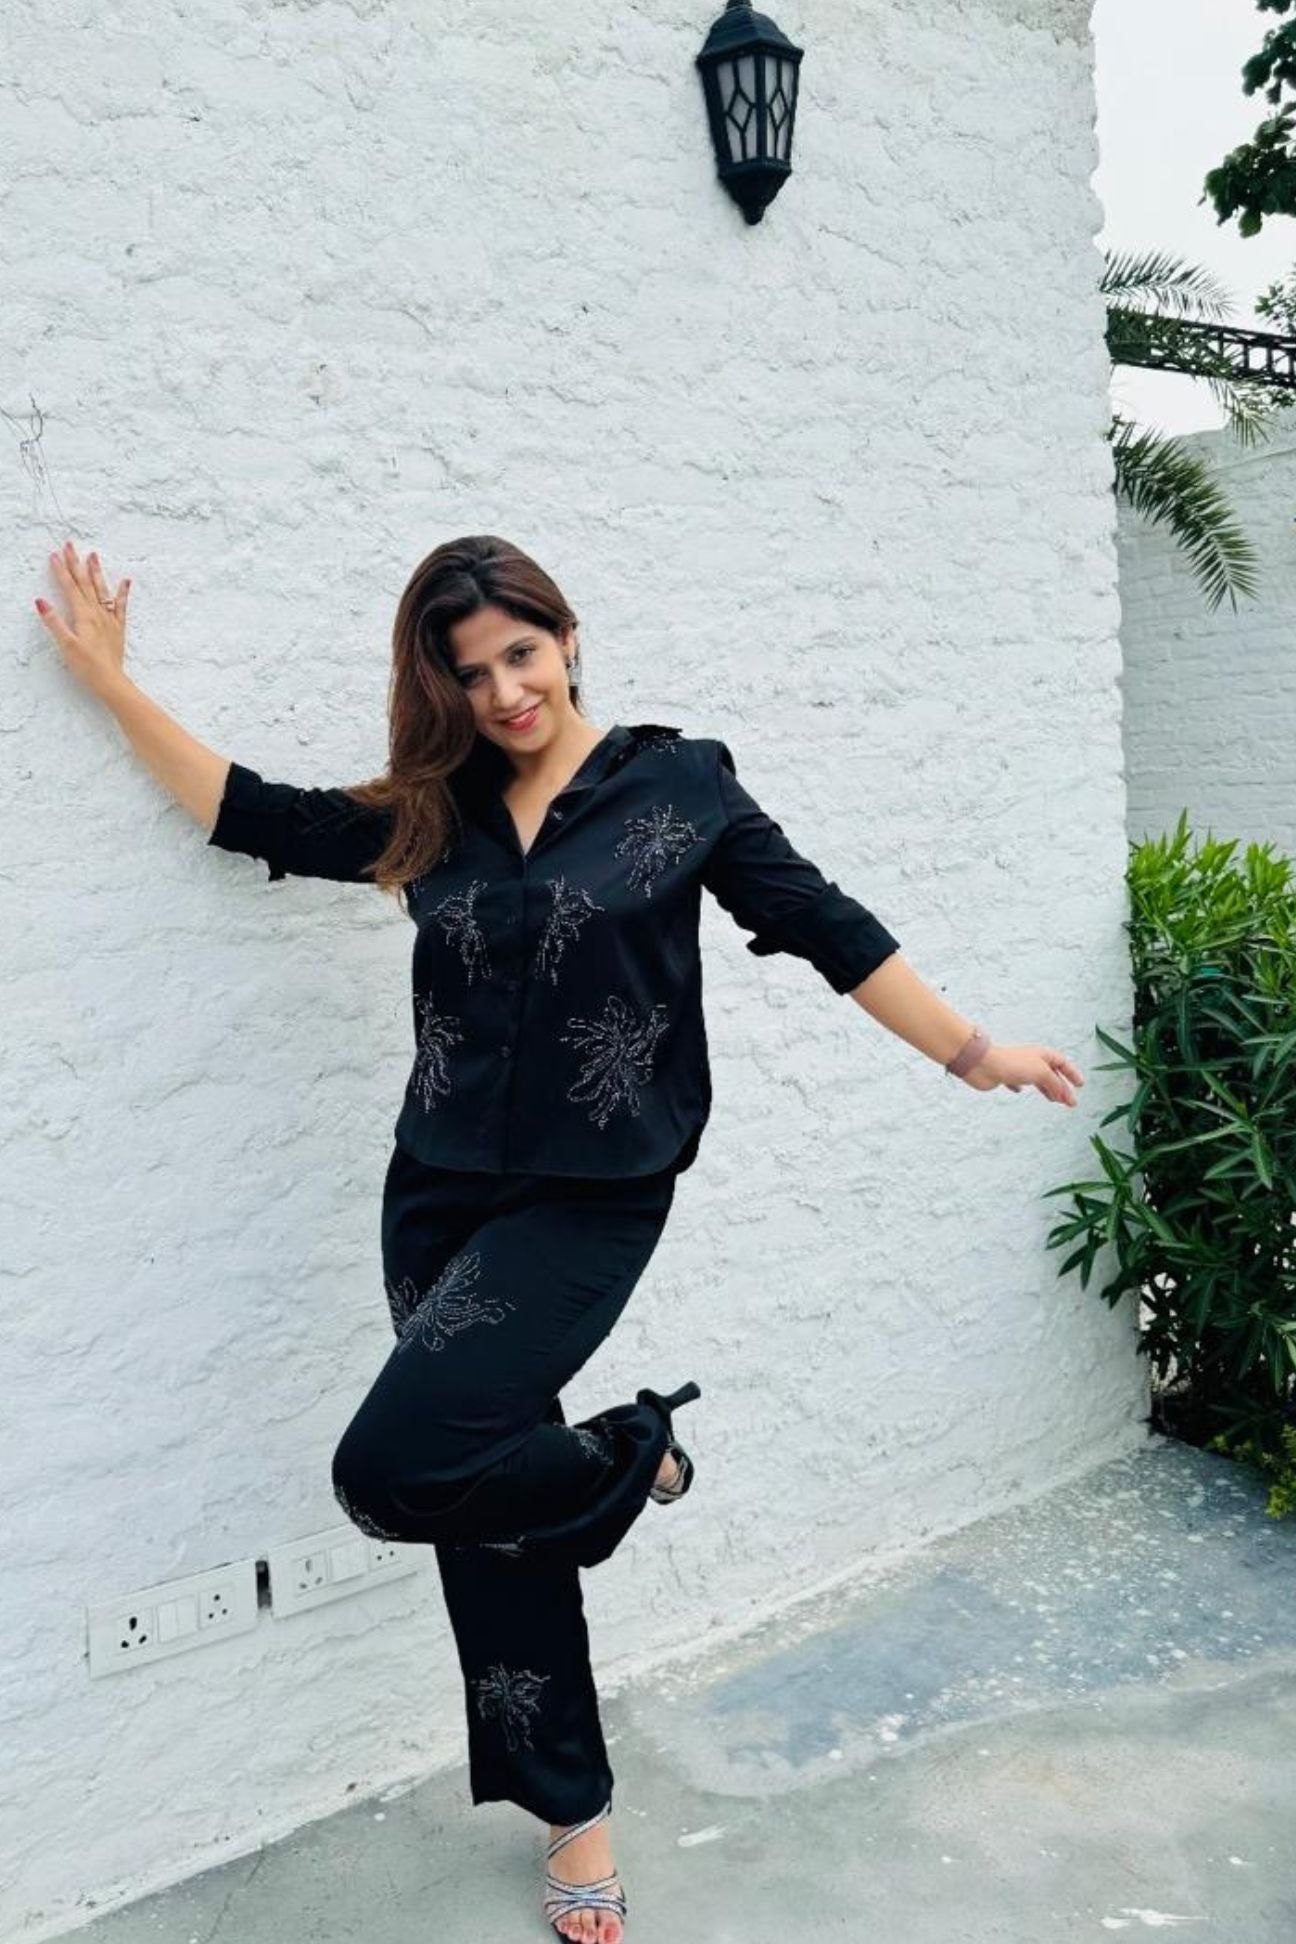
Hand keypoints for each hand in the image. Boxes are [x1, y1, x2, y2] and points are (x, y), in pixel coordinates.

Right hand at [35, 539, 131, 697]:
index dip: (61, 570)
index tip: (54, 554)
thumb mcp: (66, 645)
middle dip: (76, 563)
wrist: (111, 681)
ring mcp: (109, 619)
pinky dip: (122, 592)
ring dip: (96, 571)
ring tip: (93, 555)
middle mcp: (97, 613)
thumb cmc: (87, 666)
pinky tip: (125, 580)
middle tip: (70, 545)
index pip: (70, 587)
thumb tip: (41, 602)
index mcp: (83, 615)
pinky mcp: (117, 627)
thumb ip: (54, 622)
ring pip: (101, 589)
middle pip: (84, 583)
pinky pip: (120, 605)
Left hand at [959, 1043, 1084, 1105]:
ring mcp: (1018, 1068)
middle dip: (1062, 1088)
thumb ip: (1055, 1084)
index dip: (1072, 1073)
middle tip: (1071, 1103)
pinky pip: (1016, 1081)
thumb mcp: (1042, 1073)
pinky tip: (1020, 1091)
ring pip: (1037, 1080)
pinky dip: (1020, 1087)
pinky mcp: (1005, 1076)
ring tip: (1054, 1101)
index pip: (1063, 1063)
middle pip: (1052, 1074)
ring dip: (1047, 1090)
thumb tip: (1062, 1094)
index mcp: (1042, 1054)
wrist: (983, 1065)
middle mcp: (1031, 1059)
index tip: (1081, 1085)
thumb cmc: (1013, 1064)